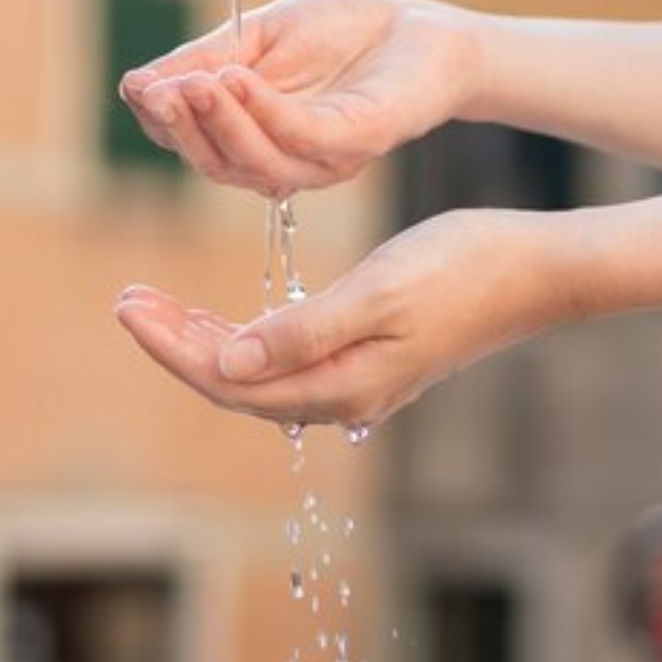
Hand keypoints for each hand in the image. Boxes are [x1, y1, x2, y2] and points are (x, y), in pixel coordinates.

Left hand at [115, 209, 558, 429]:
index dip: (173, 345)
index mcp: (339, 382)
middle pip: (234, 381)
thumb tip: (228, 362)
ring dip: (203, 340)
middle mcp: (341, 393)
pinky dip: (243, 337)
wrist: (533, 269)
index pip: (229, 378)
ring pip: (256, 371)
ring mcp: (355, 379)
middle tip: (127, 300)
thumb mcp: (379, 292)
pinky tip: (225, 318)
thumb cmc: (462, 268)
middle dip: (176, 343)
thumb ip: (302, 333)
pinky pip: (284, 358)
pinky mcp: (366, 358)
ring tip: (157, 306)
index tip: (128, 306)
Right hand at [118, 0, 476, 196]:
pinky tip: (237, 79)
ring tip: (193, 83)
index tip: (135, 85)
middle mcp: (282, 160)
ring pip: (254, 162)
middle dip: (181, 129)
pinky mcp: (357, 141)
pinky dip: (263, 111)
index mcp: (253, 137)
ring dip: (218, 123)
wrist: (417, 24)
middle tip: (155, 91)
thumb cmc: (340, 31)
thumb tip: (136, 83)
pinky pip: (301, 138)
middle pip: (216, 164)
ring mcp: (321, 159)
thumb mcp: (257, 36)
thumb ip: (204, 59)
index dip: (160, 119)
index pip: (192, 142)